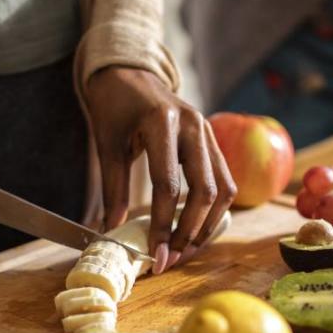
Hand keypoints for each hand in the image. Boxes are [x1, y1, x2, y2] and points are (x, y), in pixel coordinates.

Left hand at [83, 67, 235, 273]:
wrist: (130, 73)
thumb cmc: (115, 107)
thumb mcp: (107, 145)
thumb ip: (113, 190)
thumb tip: (113, 232)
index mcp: (163, 123)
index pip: (169, 186)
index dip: (163, 225)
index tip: (155, 255)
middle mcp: (194, 126)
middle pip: (204, 191)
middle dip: (189, 232)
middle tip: (171, 259)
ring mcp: (209, 131)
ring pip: (223, 189)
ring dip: (207, 225)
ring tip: (185, 249)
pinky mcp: (213, 140)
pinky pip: (224, 180)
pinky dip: (214, 209)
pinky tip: (196, 228)